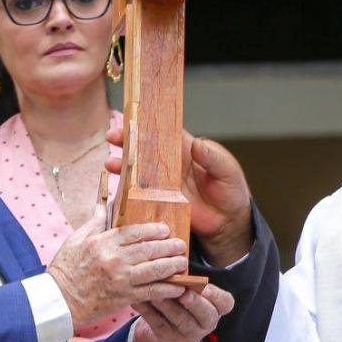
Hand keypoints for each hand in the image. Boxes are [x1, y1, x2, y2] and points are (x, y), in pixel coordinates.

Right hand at [48, 207, 188, 326]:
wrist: (57, 301)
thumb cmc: (65, 270)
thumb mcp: (76, 240)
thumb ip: (94, 221)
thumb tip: (105, 203)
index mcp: (101, 242)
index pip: (134, 232)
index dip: (153, 230)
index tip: (165, 229)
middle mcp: (113, 259)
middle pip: (148, 249)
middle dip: (168, 247)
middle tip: (181, 245)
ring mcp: (119, 279)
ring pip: (153, 270)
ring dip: (172, 266)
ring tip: (183, 263)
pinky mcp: (123, 297)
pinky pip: (150, 292)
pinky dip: (166, 289)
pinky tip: (177, 287)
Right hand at [106, 121, 253, 265]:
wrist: (228, 223)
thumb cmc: (232, 191)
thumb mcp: (228, 171)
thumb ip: (213, 158)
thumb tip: (197, 144)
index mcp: (188, 150)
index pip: (166, 133)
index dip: (150, 125)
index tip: (133, 118)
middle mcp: (172, 163)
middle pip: (146, 148)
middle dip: (128, 141)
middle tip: (112, 136)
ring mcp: (164, 182)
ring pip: (139, 170)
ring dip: (123, 165)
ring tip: (109, 163)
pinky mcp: (160, 200)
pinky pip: (141, 192)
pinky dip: (127, 189)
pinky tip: (117, 186)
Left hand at [131, 284, 234, 341]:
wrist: (162, 330)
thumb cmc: (179, 302)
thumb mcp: (189, 291)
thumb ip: (188, 282)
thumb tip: (177, 262)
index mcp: (216, 309)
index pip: (225, 303)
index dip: (216, 296)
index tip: (205, 287)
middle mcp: (206, 323)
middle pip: (205, 314)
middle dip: (195, 303)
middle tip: (183, 293)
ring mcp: (188, 335)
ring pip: (180, 320)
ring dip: (169, 305)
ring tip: (157, 293)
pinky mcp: (169, 339)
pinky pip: (159, 324)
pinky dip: (148, 312)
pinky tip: (138, 301)